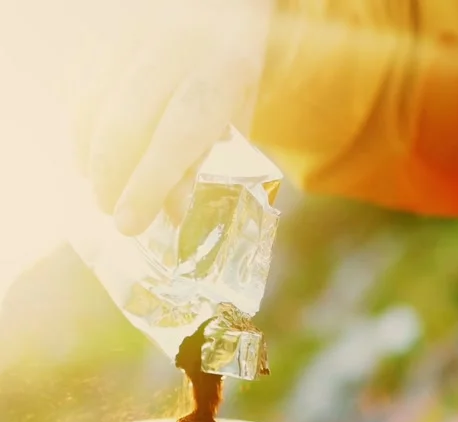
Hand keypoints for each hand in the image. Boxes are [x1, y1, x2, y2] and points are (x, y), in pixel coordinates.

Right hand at [75, 0, 273, 234]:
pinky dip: (80, 130)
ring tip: (99, 189)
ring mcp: (138, 36)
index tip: (128, 224)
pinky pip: (83, 87)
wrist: (221, 0)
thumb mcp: (236, 116)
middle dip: (110, 178)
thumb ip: (208, 162)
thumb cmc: (231, 68)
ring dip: (89, 158)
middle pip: (126, 122)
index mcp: (223, 70)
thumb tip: (173, 214)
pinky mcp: (112, 33)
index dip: (148, 185)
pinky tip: (88, 158)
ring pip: (95, 104)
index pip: (178, 136)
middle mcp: (177, 47)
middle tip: (109, 211)